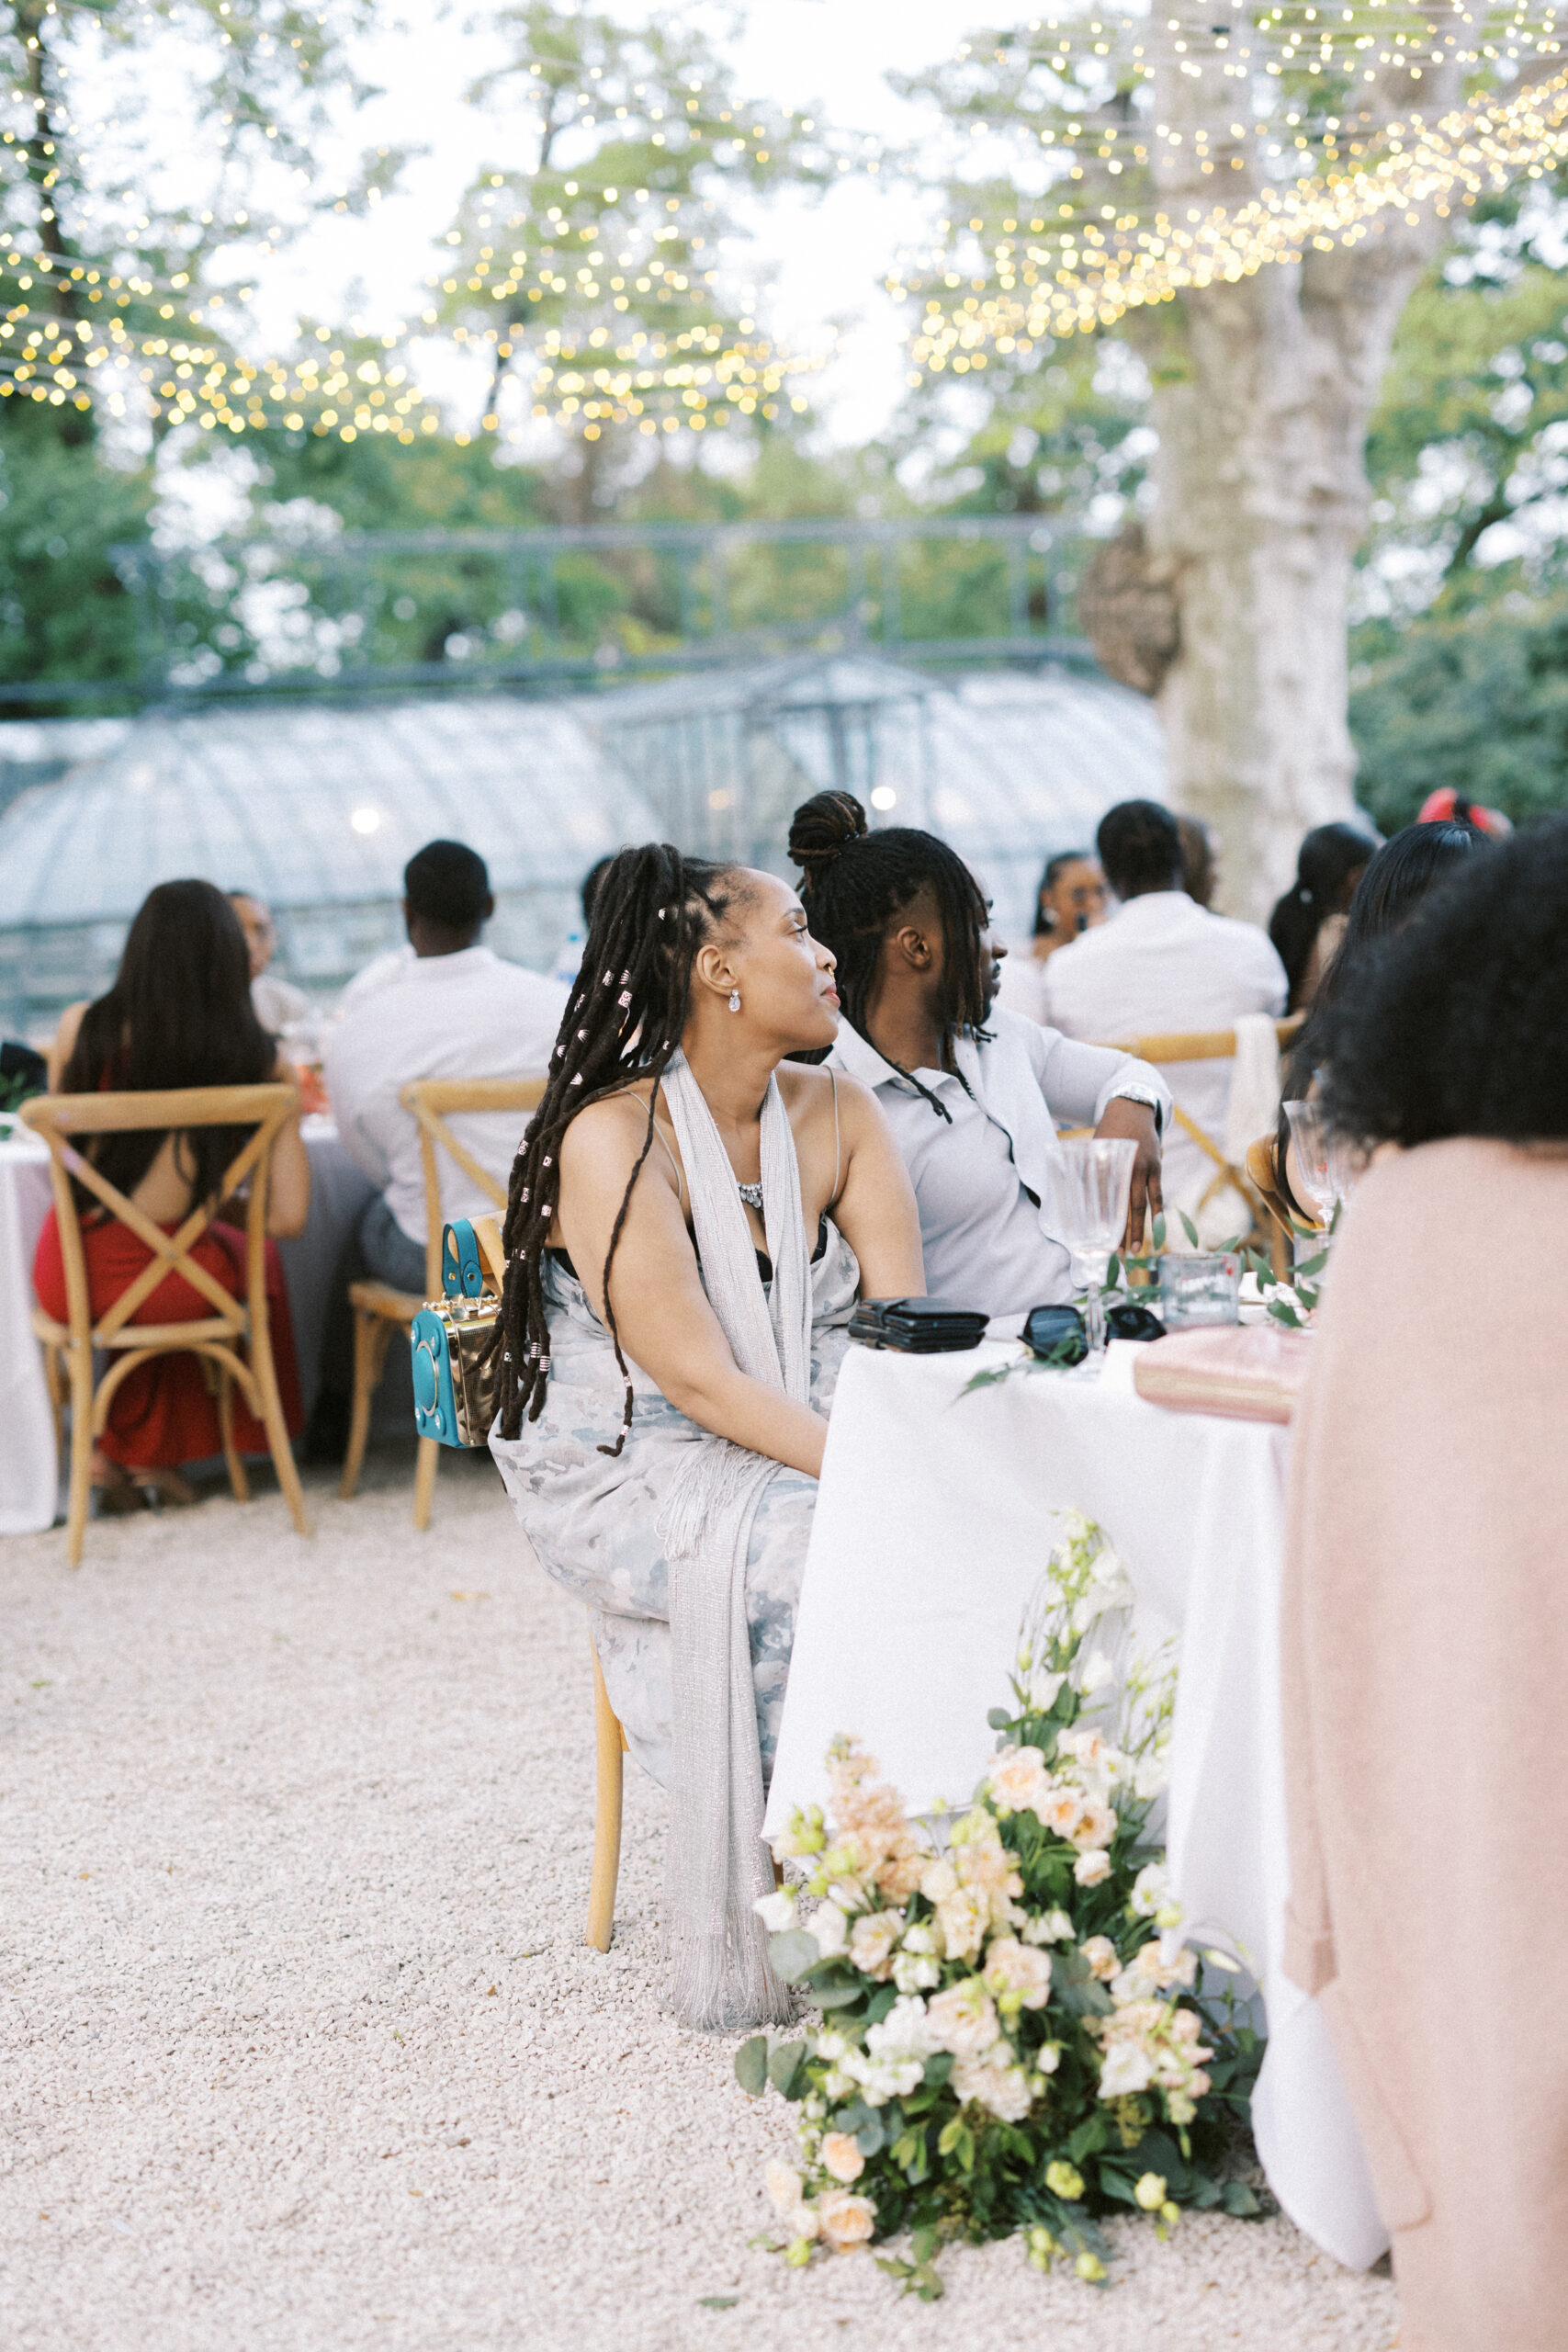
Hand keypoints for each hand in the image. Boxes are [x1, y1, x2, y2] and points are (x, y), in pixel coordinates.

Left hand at [1094, 1098, 1162, 1250]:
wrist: (1132, 1108)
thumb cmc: (1108, 1132)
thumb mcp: (1093, 1149)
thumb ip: (1088, 1174)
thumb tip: (1080, 1204)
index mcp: (1105, 1164)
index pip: (1101, 1200)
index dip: (1100, 1222)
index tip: (1098, 1241)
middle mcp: (1125, 1167)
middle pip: (1123, 1207)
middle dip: (1121, 1232)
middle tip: (1118, 1254)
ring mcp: (1144, 1167)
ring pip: (1141, 1204)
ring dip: (1139, 1228)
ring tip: (1136, 1249)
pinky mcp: (1157, 1167)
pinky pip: (1158, 1194)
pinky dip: (1158, 1212)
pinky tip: (1157, 1228)